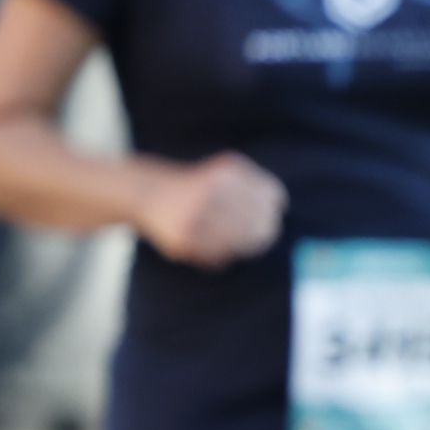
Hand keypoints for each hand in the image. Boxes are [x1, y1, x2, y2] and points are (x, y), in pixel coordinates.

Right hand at [137, 152, 285, 265]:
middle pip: (263, 225)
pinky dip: (220, 256)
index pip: (273, 198)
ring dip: (242, 247)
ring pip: (243, 245)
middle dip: (263, 234)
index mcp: (229, 171)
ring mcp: (198, 215)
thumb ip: (256, 191)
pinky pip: (220, 258)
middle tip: (256, 237)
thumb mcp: (227, 176)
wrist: (149, 193)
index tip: (267, 216)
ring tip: (230, 240)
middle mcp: (214, 190)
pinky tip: (208, 245)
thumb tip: (279, 212)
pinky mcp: (185, 239)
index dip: (273, 211)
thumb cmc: (198, 189)